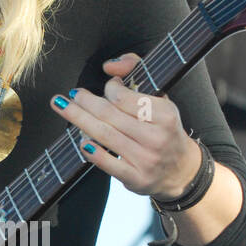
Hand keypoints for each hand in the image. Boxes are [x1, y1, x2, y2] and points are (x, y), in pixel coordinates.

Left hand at [50, 52, 201, 197]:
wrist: (181, 170)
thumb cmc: (164, 129)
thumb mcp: (160, 98)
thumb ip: (136, 71)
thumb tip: (109, 67)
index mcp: (165, 115)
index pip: (126, 98)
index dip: (110, 89)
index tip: (107, 87)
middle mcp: (157, 137)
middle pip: (110, 115)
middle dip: (85, 102)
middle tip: (72, 95)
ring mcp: (146, 160)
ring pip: (105, 136)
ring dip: (80, 120)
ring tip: (64, 107)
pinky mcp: (136, 179)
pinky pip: (108, 164)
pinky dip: (93, 152)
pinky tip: (81, 142)